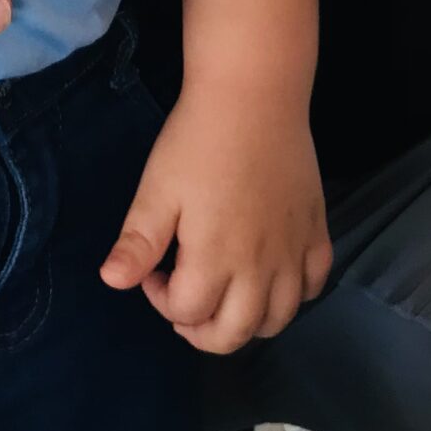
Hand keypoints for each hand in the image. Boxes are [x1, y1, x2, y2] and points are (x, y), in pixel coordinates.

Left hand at [101, 86, 329, 353]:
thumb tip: (113, 282)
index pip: (188, 314)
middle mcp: (261, 267)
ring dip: (247, 322)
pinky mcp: (317, 232)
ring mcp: (294, 252)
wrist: (254, 96)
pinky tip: (271, 274)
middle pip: (235, 335)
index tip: (152, 270)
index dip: (160, 301)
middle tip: (184, 298)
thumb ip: (138, 242)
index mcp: (216, 259)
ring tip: (225, 294)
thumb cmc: (198, 140)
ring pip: (279, 319)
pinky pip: (315, 285)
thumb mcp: (157, 188)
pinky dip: (294, 294)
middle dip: (201, 330)